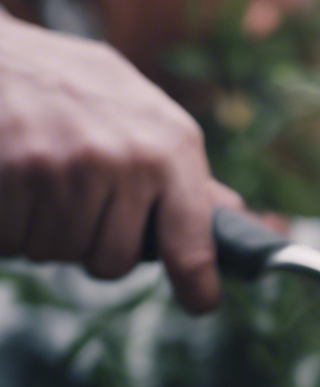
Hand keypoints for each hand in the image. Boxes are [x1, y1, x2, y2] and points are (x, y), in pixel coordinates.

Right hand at [0, 14, 241, 312]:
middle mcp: (127, 158)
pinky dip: (7, 224)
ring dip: (42, 232)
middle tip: (74, 202)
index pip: (192, 236)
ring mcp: (69, 167)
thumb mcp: (140, 110)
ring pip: (58, 253)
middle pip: (113, 261)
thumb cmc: (70, 83)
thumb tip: (230, 213)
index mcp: (170, 145)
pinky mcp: (17, 172)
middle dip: (90, 245)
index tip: (202, 303)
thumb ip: (179, 168)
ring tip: (38, 181)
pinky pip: (14, 241)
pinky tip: (9, 182)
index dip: (197, 280)